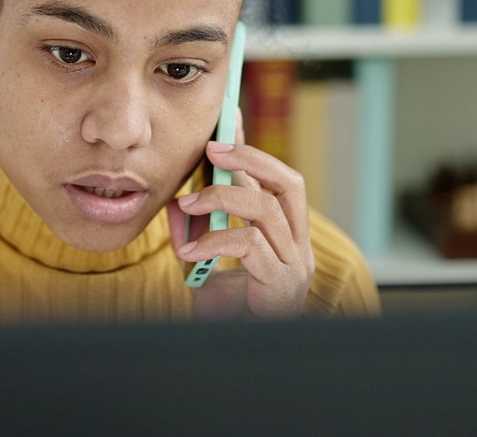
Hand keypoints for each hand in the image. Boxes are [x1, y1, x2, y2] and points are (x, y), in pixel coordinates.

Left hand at [166, 138, 315, 320]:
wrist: (236, 356)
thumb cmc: (226, 313)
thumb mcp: (204, 263)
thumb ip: (195, 231)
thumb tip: (177, 201)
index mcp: (287, 238)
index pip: (277, 182)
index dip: (254, 150)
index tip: (228, 120)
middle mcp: (298, 248)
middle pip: (290, 184)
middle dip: (252, 158)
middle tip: (213, 149)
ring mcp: (294, 267)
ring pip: (266, 210)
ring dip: (221, 199)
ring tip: (187, 204)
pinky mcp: (281, 286)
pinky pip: (251, 245)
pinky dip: (215, 240)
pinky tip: (189, 250)